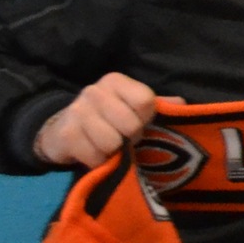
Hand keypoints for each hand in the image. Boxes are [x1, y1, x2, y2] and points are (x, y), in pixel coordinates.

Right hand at [33, 72, 158, 168]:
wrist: (61, 128)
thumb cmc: (106, 116)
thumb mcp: (130, 105)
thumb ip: (157, 104)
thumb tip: (181, 104)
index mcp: (115, 81)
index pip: (144, 101)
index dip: (146, 117)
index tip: (140, 122)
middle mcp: (94, 91)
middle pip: (130, 124)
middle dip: (131, 137)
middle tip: (123, 137)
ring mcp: (77, 112)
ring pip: (112, 143)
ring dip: (114, 151)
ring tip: (109, 145)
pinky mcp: (66, 135)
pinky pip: (94, 157)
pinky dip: (98, 161)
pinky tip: (94, 153)